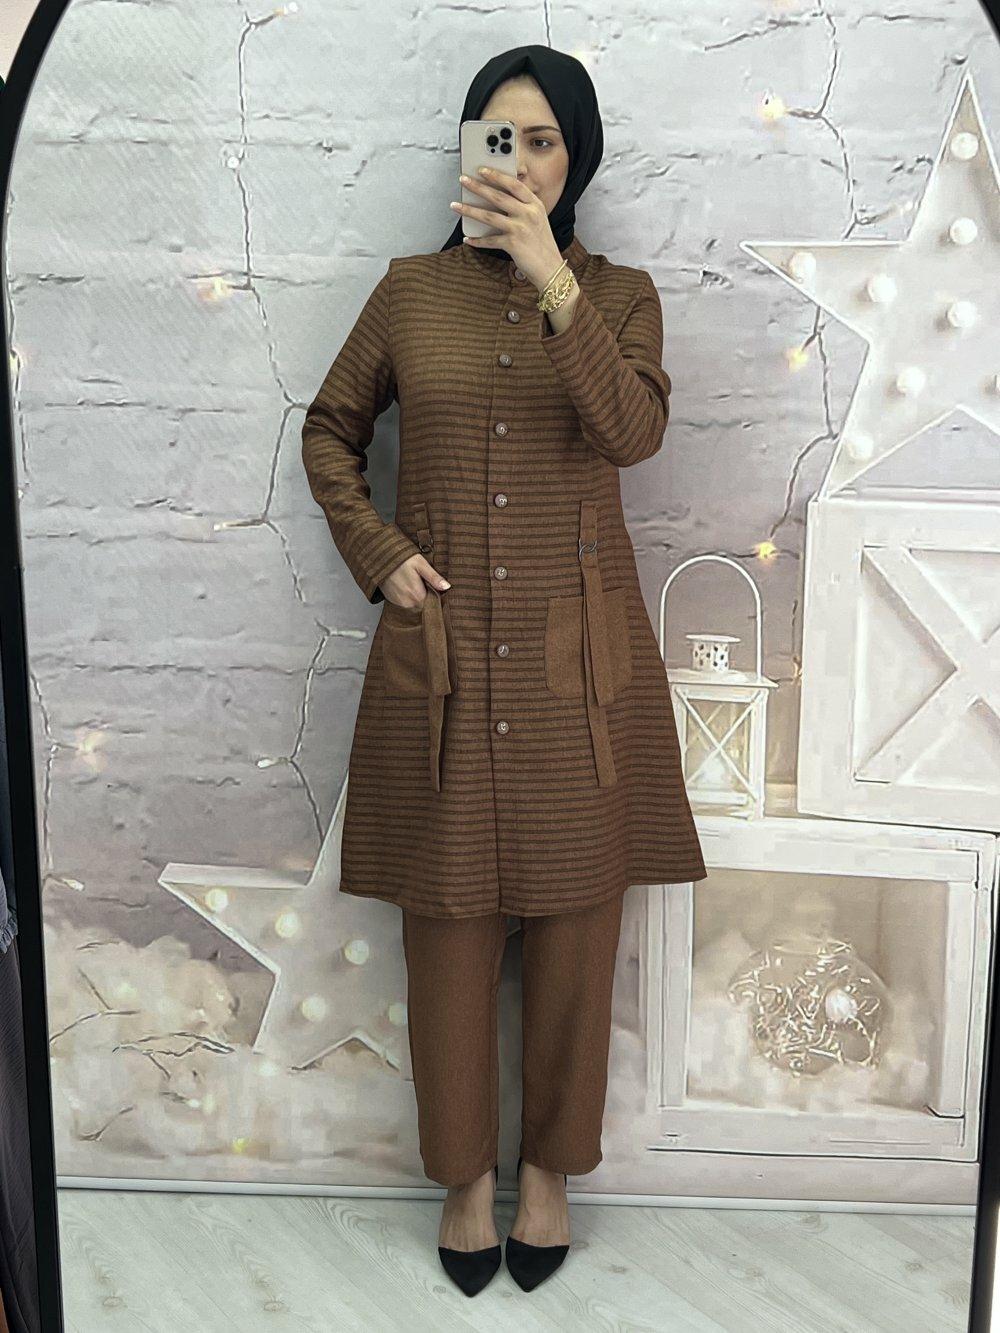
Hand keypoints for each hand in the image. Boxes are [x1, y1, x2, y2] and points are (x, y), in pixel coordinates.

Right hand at [381, 554, 449, 608]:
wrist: (379, 557)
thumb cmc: (401, 559)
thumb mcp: (420, 564)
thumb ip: (434, 578)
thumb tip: (447, 587)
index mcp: (417, 596)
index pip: (433, 604)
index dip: (437, 596)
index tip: (437, 587)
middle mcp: (408, 603)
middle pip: (424, 605)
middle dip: (428, 596)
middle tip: (425, 581)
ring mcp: (399, 603)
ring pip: (415, 604)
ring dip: (418, 596)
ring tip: (416, 581)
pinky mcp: (392, 601)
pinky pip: (406, 602)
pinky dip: (409, 596)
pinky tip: (407, 584)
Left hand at [451, 168, 565, 292]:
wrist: (550, 268)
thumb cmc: (541, 244)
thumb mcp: (538, 220)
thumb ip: (522, 207)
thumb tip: (495, 198)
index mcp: (535, 204)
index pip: (514, 184)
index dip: (497, 175)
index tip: (482, 170)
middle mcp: (528, 214)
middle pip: (498, 196)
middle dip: (478, 187)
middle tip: (463, 180)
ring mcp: (520, 229)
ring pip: (489, 216)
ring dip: (469, 210)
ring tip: (455, 205)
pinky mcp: (513, 244)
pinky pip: (489, 240)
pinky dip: (477, 240)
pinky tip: (467, 238)